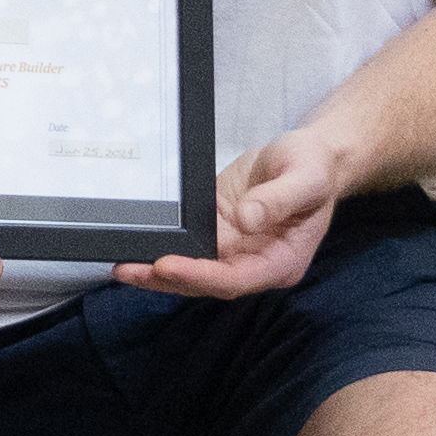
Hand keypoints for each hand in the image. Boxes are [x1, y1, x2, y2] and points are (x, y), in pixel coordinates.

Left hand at [123, 123, 351, 299]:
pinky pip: (187, 244)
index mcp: (280, 261)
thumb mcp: (306, 176)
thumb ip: (279, 199)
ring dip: (156, 270)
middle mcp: (253, 262)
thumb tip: (246, 220)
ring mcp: (233, 249)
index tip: (167, 265)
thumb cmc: (314, 167)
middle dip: (167, 278)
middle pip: (206, 281)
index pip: (236, 278)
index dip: (200, 275)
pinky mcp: (217, 230)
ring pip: (191, 268)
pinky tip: (134, 244)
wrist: (308, 155)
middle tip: (128, 269)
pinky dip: (161, 246)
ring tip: (120, 264)